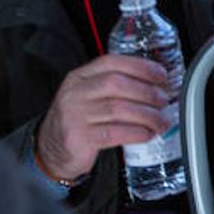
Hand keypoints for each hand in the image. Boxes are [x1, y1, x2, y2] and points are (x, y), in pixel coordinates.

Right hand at [36, 54, 171, 181]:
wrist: (51, 150)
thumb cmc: (79, 121)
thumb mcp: (89, 95)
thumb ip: (115, 86)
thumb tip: (157, 85)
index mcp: (79, 77)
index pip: (112, 63)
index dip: (140, 66)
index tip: (160, 74)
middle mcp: (75, 93)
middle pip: (117, 84)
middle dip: (147, 91)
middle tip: (163, 100)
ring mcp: (74, 115)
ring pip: (119, 109)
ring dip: (147, 115)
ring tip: (161, 121)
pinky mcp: (78, 138)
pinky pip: (114, 132)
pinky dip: (136, 132)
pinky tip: (147, 134)